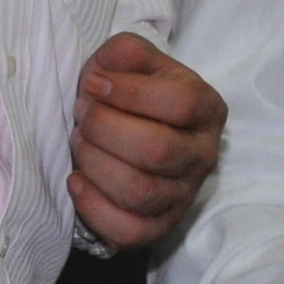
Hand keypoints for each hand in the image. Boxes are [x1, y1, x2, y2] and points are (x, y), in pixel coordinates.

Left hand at [66, 32, 225, 249]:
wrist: (133, 130)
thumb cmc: (132, 95)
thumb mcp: (133, 63)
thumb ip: (126, 52)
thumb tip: (110, 69)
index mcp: (207, 109)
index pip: (180, 102)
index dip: (130, 93)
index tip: (95, 84)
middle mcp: (204, 155)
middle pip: (157, 150)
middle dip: (105, 129)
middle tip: (81, 115)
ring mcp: (184, 195)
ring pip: (140, 192)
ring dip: (96, 165)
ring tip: (78, 144)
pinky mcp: (159, 227)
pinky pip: (128, 231)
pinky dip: (93, 207)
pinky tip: (76, 181)